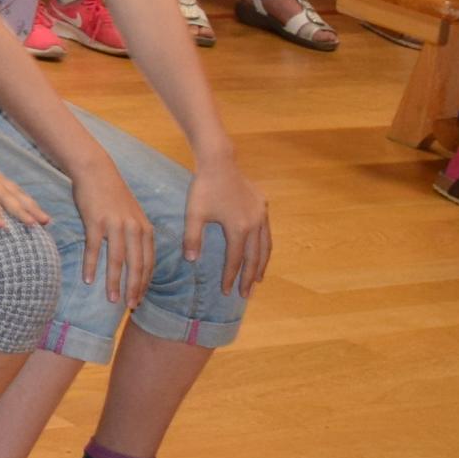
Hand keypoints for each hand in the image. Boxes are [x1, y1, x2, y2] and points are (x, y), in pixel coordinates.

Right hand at [71, 157, 155, 298]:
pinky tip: (88, 279)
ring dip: (114, 282)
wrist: (96, 171)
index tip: (139, 298)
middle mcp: (134, 229)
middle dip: (134, 288)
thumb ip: (137, 236)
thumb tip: (136, 260)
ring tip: (111, 299)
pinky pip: (94, 249)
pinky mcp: (96, 222)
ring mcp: (115, 225)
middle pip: (136, 265)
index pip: (148, 263)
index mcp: (145, 229)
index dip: (144, 283)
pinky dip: (91, 265)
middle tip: (130, 305)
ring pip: (117, 261)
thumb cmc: (113, 195)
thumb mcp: (133, 215)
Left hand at [186, 153, 271, 298]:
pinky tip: (261, 254)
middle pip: (254, 257)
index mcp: (238, 228)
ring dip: (262, 265)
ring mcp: (262, 215)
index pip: (235, 260)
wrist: (219, 162)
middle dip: (250, 278)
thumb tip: (191, 261)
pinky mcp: (263, 206)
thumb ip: (192, 238)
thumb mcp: (194, 214)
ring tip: (258, 280)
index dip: (231, 277)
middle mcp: (254, 224)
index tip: (226, 292)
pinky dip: (265, 247)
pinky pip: (267, 233)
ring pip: (265, 246)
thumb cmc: (203, 188)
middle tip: (246, 295)